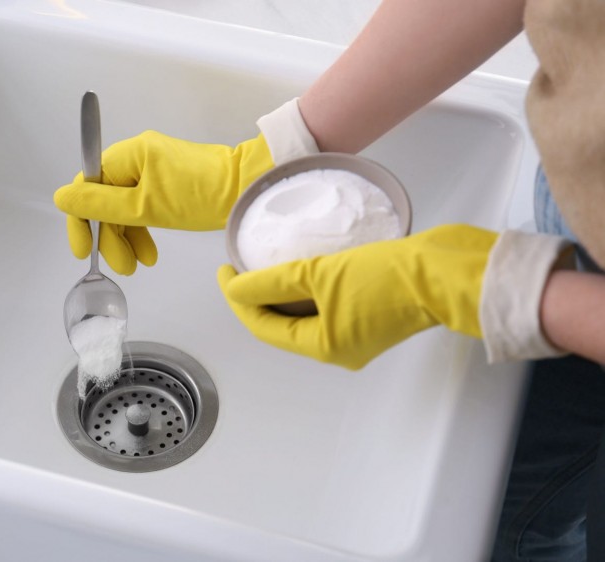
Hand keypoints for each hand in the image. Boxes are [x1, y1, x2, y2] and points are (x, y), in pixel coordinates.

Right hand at [54, 130, 272, 274]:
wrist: (246, 189)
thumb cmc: (200, 195)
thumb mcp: (144, 207)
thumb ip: (100, 205)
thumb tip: (61, 197)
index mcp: (127, 155)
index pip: (87, 186)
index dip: (81, 221)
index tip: (83, 250)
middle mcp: (135, 157)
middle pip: (105, 200)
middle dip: (110, 236)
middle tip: (122, 267)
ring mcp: (152, 169)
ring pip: (123, 208)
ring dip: (126, 238)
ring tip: (139, 265)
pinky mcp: (166, 182)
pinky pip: (142, 207)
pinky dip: (142, 230)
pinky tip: (149, 252)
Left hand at [217, 224, 497, 368]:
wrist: (447, 272)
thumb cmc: (389, 277)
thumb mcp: (321, 274)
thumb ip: (272, 282)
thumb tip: (236, 287)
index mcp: (325, 347)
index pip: (265, 328)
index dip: (239, 300)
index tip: (225, 271)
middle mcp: (340, 349)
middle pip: (283, 326)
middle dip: (258, 299)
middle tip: (239, 268)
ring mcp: (358, 335)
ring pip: (305, 317)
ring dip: (282, 294)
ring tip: (264, 266)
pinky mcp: (373, 316)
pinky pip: (327, 307)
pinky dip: (309, 292)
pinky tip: (301, 268)